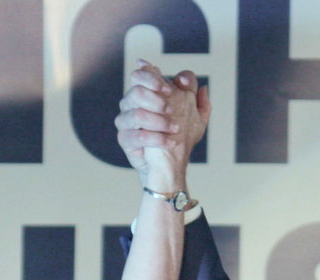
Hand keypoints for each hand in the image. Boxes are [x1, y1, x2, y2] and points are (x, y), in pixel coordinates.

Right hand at [116, 61, 208, 193]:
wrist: (169, 165)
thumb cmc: (180, 136)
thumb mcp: (194, 114)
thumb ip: (191, 92)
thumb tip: (184, 76)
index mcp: (147, 92)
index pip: (140, 74)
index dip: (153, 79)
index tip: (170, 91)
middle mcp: (132, 104)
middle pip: (136, 92)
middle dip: (157, 101)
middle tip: (173, 111)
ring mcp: (126, 121)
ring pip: (136, 114)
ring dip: (159, 122)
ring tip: (175, 129)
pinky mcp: (124, 139)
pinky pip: (137, 135)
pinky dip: (157, 138)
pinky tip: (170, 142)